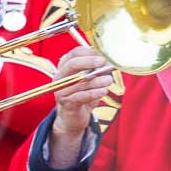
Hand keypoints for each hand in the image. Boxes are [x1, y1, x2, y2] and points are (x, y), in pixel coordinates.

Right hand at [46, 46, 113, 169]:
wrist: (73, 118)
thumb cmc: (82, 95)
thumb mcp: (89, 80)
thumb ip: (96, 69)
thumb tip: (110, 60)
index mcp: (64, 67)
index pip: (74, 53)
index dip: (89, 52)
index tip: (103, 54)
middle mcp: (60, 77)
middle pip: (72, 64)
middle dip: (89, 61)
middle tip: (104, 62)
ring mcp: (61, 91)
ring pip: (79, 81)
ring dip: (97, 80)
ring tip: (109, 80)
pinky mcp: (66, 103)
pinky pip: (81, 96)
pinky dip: (94, 93)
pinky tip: (103, 91)